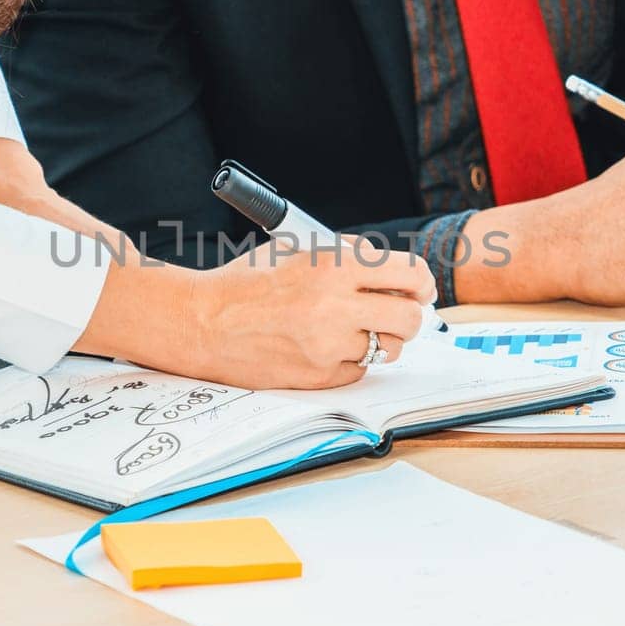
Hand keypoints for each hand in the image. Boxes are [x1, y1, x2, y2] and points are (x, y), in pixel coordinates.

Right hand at [80, 238, 435, 389]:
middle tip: (394, 313)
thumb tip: (393, 269)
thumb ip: (349, 256)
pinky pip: (358, 371)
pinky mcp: (319, 375)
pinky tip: (323, 347)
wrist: (203, 320)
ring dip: (378, 340)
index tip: (418, 289)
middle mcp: (337, 305)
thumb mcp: (301, 250)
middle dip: (408, 316)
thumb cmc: (248, 281)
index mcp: (336, 264)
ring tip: (349, 329)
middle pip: (410, 319)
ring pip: (388, 349)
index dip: (421, 284)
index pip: (411, 275)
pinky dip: (348, 361)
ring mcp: (329, 345)